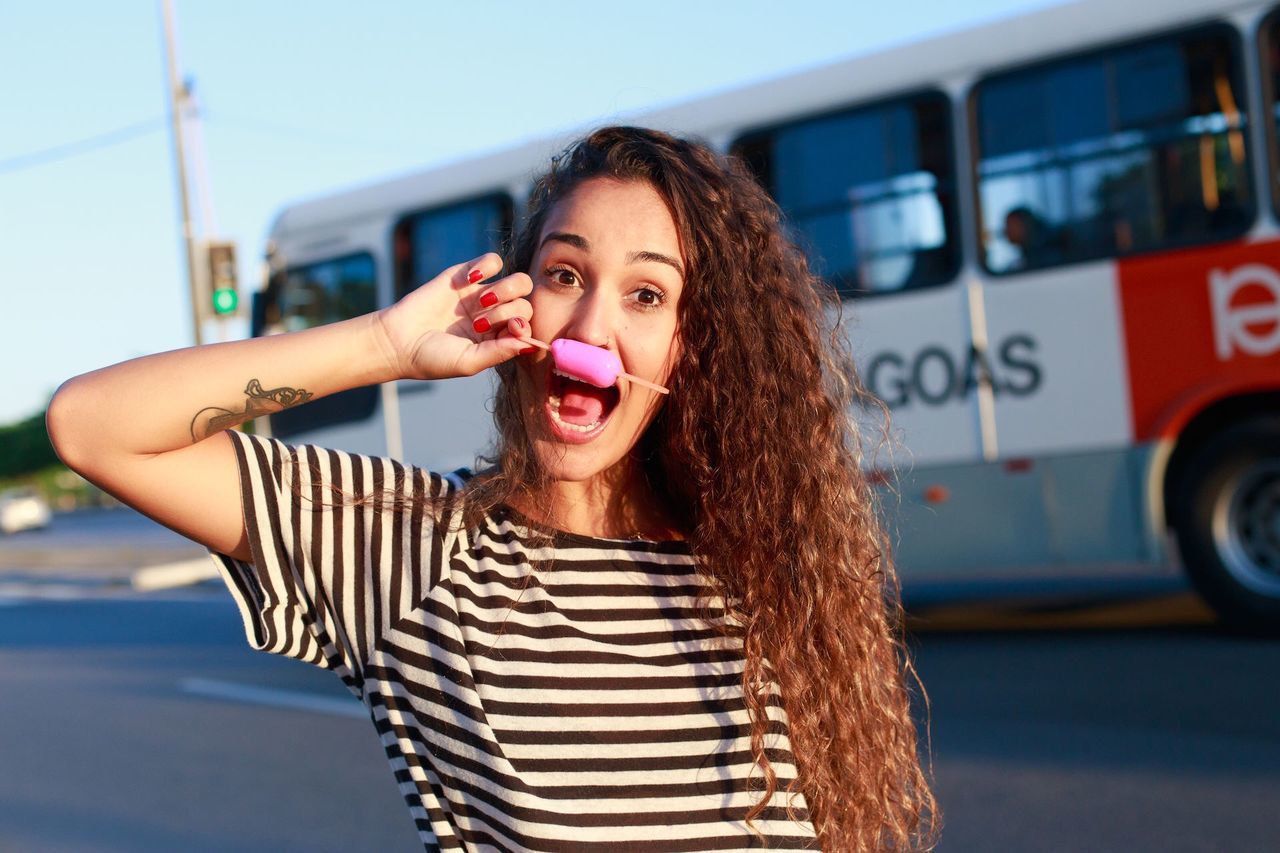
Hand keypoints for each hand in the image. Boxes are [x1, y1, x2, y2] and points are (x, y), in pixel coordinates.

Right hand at [373, 253, 533, 381]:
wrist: (397, 341)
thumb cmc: (432, 358)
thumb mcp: (468, 362)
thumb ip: (500, 352)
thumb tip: (531, 345)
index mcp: (499, 339)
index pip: (527, 327)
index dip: (525, 327)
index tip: (511, 330)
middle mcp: (495, 316)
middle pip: (525, 304)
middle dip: (508, 313)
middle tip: (480, 324)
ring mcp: (482, 294)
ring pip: (518, 281)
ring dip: (506, 290)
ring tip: (480, 302)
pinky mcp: (465, 274)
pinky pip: (493, 261)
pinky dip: (487, 266)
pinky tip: (469, 280)